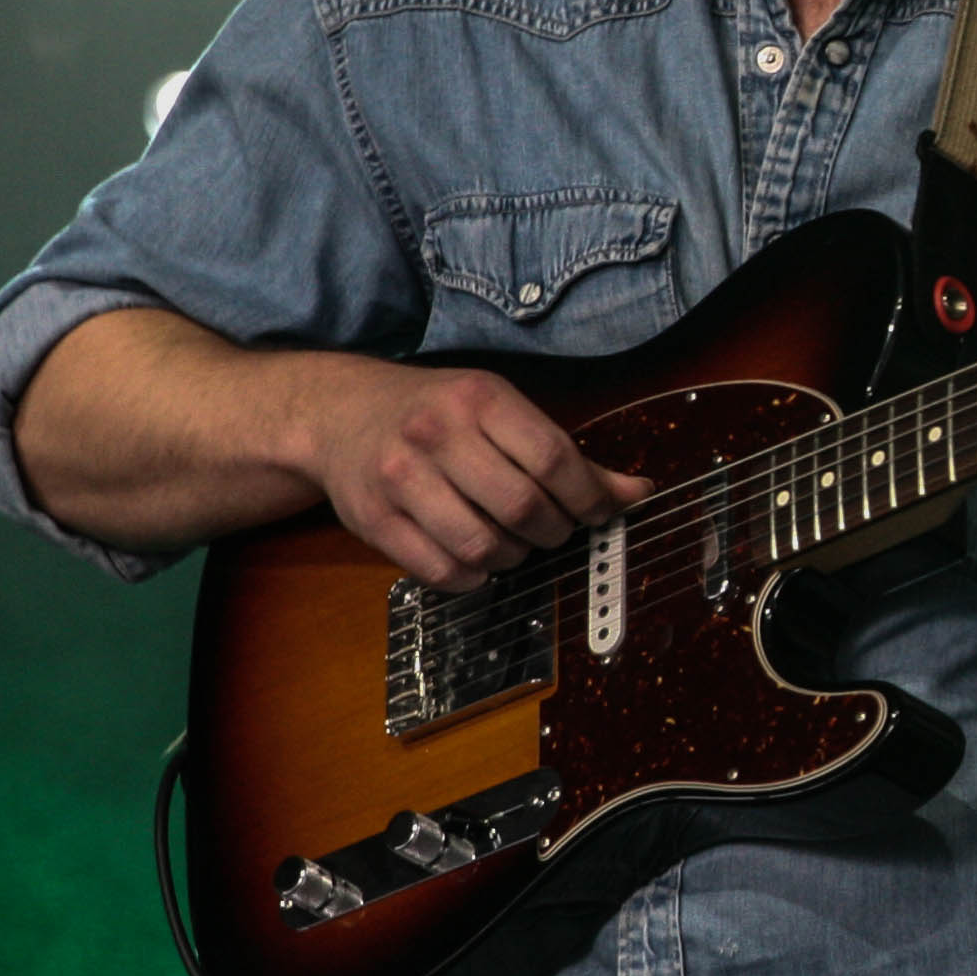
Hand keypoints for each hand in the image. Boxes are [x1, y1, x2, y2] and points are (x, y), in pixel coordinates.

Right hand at [288, 359, 652, 590]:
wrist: (340, 414)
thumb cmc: (436, 413)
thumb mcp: (499, 411)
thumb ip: (565, 454)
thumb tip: (636, 493)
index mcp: (478, 398)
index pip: (553, 457)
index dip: (589, 497)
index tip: (597, 513)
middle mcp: (435, 434)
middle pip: (522, 506)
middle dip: (554, 531)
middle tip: (554, 531)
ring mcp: (399, 478)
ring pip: (482, 546)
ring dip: (514, 557)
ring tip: (515, 544)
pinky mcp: (373, 520)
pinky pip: (441, 571)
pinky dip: (473, 577)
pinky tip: (478, 560)